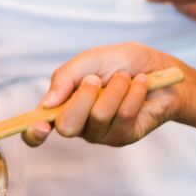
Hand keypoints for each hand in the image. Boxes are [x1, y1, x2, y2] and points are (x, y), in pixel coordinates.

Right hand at [21, 43, 188, 146]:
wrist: (162, 69)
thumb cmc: (123, 63)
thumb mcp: (89, 60)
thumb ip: (64, 77)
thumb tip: (47, 103)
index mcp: (61, 105)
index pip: (36, 131)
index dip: (32, 134)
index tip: (40, 127)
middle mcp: (78, 123)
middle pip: (66, 126)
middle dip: (82, 98)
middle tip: (95, 79)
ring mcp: (100, 133)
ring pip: (97, 117)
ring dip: (114, 90)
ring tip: (125, 77)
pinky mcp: (124, 136)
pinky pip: (123, 118)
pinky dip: (133, 94)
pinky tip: (141, 84)